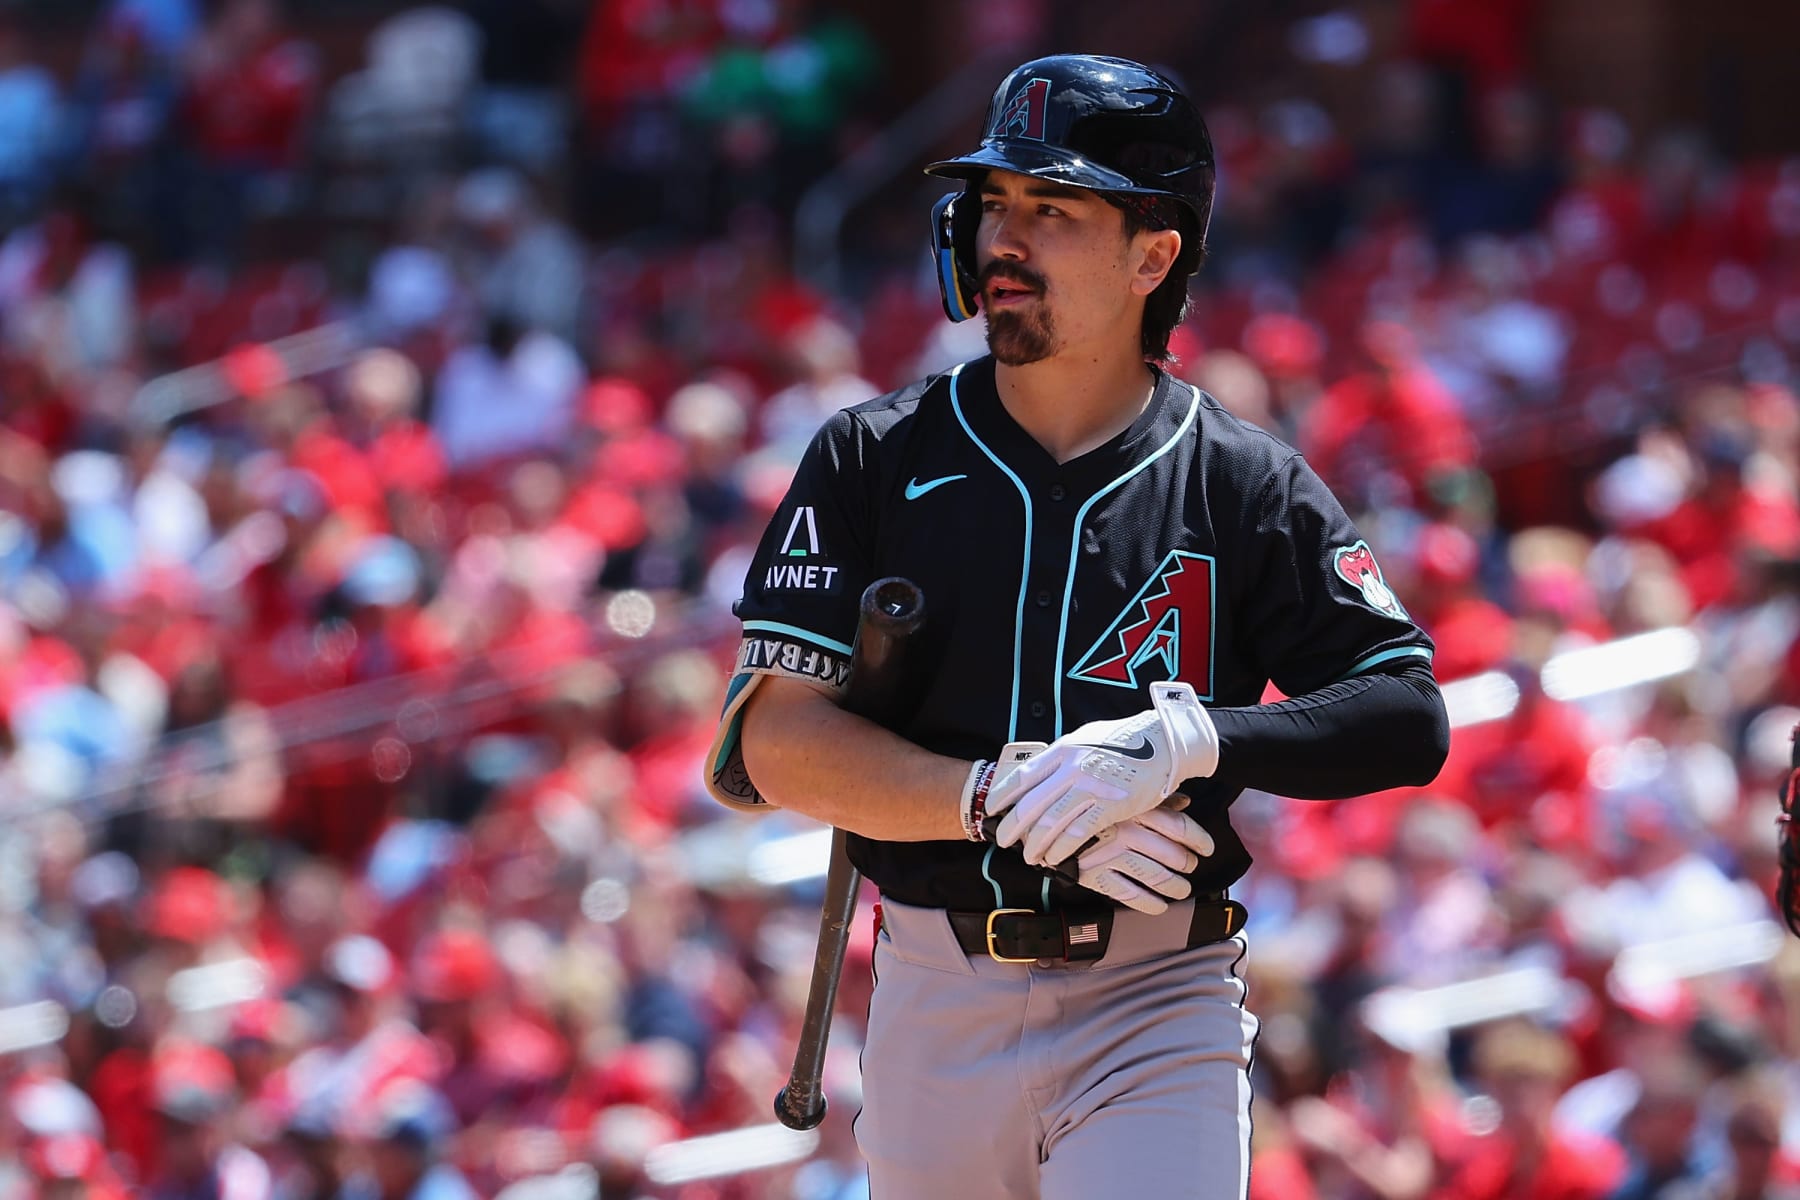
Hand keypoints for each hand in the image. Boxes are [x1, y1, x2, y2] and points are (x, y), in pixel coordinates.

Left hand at [987, 682, 1218, 866]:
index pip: (1022, 776)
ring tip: (1028, 857)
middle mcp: (1071, 767)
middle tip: (1002, 841)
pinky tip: (1055, 859)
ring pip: (1050, 823)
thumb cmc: (1126, 741)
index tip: (991, 810)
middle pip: (1030, 804)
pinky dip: (1062, 849)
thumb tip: (1040, 771)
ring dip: (1035, 844)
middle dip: (1012, 827)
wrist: (1165, 742)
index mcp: (1063, 749)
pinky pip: (1077, 833)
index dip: (1002, 796)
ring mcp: (1090, 787)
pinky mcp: (1110, 806)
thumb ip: (1063, 754)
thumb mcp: (1087, 737)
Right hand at [1074, 795, 1215, 913]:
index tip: (1206, 848)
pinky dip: (1150, 903)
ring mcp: (1110, 854)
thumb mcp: (1121, 790)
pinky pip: (1130, 895)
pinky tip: (1159, 905)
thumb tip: (1184, 800)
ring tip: (1181, 889)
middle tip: (1190, 867)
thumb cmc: (1085, 801)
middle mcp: (1125, 831)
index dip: (1199, 840)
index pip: (1179, 827)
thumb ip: (1154, 797)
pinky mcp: (1094, 874)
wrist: (1042, 818)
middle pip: (1172, 854)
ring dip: (1175, 887)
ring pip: (1156, 876)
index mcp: (1133, 807)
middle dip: (1187, 864)